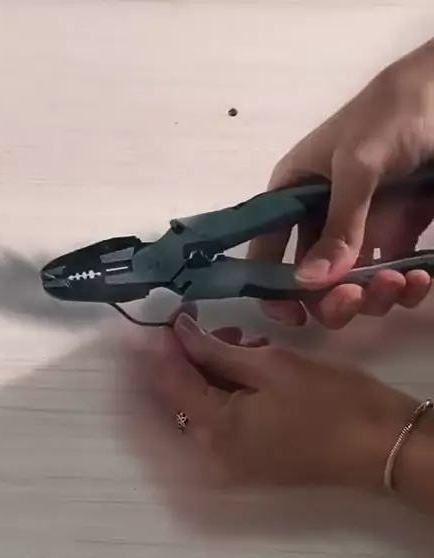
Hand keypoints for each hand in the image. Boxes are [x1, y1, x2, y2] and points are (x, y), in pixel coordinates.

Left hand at [155, 313, 417, 487]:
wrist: (381, 446)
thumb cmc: (331, 401)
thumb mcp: (271, 365)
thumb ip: (217, 351)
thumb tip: (179, 332)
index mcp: (214, 430)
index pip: (171, 381)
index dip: (170, 344)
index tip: (180, 312)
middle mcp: (212, 454)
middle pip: (183, 398)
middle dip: (193, 359)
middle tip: (222, 326)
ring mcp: (232, 464)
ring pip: (204, 409)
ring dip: (214, 375)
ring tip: (245, 344)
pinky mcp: (251, 464)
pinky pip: (224, 424)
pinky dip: (229, 395)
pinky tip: (253, 371)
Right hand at [249, 39, 433, 327]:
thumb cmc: (392, 115)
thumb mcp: (358, 165)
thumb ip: (338, 224)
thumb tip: (308, 284)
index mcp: (294, 196)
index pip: (267, 253)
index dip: (272, 289)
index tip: (293, 315)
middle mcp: (320, 221)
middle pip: (311, 286)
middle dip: (332, 301)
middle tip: (355, 296)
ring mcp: (359, 233)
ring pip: (353, 291)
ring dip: (374, 299)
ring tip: (401, 280)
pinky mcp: (396, 239)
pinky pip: (392, 282)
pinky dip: (406, 290)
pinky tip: (420, 277)